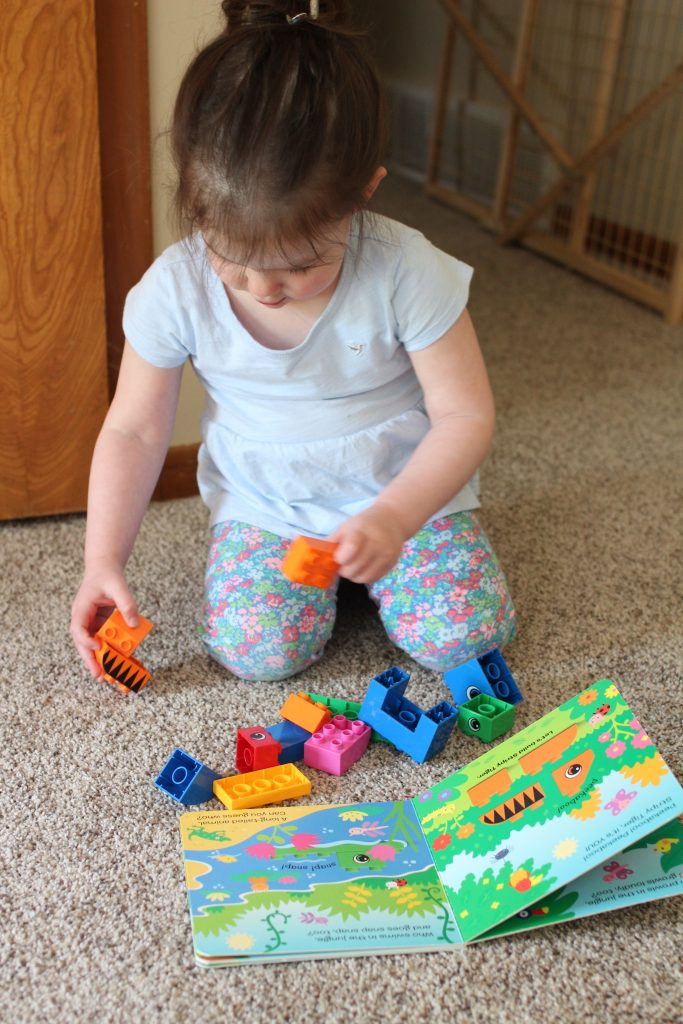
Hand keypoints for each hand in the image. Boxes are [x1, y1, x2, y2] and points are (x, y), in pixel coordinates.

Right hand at [70, 561, 139, 680]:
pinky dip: (107, 651)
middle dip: (90, 660)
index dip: (86, 640)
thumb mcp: (119, 586)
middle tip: (99, 675)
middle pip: (82, 643)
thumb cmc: (107, 575)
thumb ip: (127, 604)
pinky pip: (102, 640)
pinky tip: (116, 662)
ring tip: (106, 676)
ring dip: (98, 660)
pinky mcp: (99, 625)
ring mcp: (90, 623)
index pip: (78, 629)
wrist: (104, 568)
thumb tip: (134, 623)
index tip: (97, 647)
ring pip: (91, 645)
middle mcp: (83, 618)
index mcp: (81, 608)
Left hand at [329, 504, 406, 583]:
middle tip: (343, 563)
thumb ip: (333, 541)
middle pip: (354, 568)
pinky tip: (364, 567)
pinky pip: (373, 579)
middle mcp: (377, 544)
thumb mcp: (348, 526)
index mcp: (363, 531)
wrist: (393, 520)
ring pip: (363, 578)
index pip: (351, 548)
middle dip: (344, 569)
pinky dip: (364, 576)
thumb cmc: (365, 523)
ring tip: (353, 566)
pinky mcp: (392, 564)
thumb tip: (318, 557)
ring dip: (353, 575)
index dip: (340, 558)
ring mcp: (386, 556)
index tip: (338, 557)